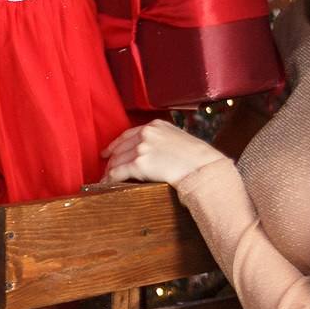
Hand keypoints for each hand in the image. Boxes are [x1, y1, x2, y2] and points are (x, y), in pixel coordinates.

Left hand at [103, 121, 227, 185]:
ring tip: (106, 179)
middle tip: (107, 169)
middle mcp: (145, 134)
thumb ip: (162, 139)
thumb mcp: (178, 138)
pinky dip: (109, 178)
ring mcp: (141, 148)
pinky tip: (107, 183)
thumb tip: (152, 149)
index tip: (108, 152)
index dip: (115, 145)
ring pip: (117, 160)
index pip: (127, 134)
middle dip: (112, 160)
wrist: (203, 167)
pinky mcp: (139, 164)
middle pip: (120, 148)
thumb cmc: (196, 156)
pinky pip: (117, 172)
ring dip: (110, 171)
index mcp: (155, 126)